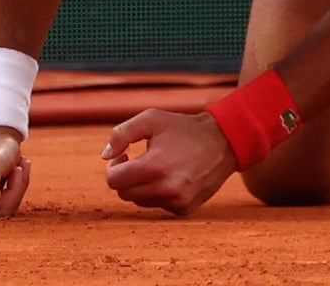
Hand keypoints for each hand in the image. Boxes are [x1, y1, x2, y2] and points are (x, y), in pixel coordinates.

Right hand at [0, 126, 30, 217]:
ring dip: (18, 186)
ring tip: (17, 167)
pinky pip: (7, 206)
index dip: (13, 189)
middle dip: (17, 188)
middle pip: (1, 213)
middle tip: (18, 166)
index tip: (14, 167)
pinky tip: (16, 172)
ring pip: (6, 210)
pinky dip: (17, 188)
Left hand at [102, 109, 236, 215]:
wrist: (223, 141)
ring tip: (159, 167)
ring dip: (143, 186)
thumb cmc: (184, 129)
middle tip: (139, 161)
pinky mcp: (185, 209)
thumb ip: (122, 134)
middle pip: (124, 193)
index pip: (113, 181)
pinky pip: (158, 206)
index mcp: (154, 166)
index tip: (125, 156)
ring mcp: (177, 201)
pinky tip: (172, 177)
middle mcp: (166, 188)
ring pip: (140, 201)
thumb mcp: (152, 119)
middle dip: (127, 177)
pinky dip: (159, 194)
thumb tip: (105, 156)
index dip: (114, 167)